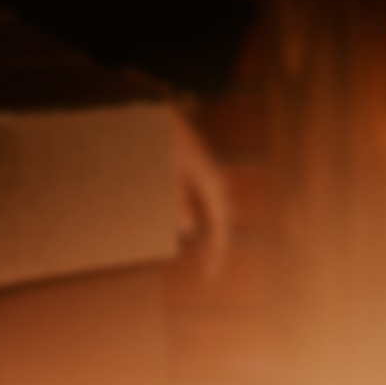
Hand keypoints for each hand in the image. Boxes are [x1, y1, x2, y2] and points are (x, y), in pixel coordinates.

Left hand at [167, 104, 230, 281]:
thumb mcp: (165, 171)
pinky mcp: (202, 170)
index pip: (222, 230)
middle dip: (220, 249)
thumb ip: (177, 199)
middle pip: (226, 223)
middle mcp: (218, 181)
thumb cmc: (161, 137)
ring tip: (210, 254)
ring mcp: (211, 175)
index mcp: (212, 185)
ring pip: (221, 211)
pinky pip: (213, 201)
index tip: (211, 278)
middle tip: (210, 272)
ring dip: (216, 233)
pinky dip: (211, 217)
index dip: (217, 256)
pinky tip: (200, 222)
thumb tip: (186, 229)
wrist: (159, 106)